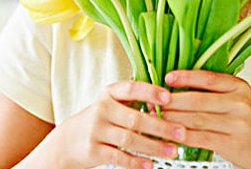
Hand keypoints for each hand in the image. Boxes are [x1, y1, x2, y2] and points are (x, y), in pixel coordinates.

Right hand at [44, 80, 186, 168]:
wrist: (69, 140)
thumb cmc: (101, 119)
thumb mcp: (112, 103)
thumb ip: (135, 103)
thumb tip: (168, 106)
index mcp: (110, 93)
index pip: (131, 89)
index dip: (150, 92)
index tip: (169, 98)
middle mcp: (102, 109)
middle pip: (135, 118)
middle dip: (161, 127)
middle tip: (181, 133)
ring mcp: (97, 131)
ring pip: (130, 139)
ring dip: (154, 146)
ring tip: (172, 151)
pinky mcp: (94, 151)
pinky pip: (119, 157)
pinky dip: (136, 162)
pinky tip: (151, 164)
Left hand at [161, 70, 250, 168]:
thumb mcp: (240, 99)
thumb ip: (216, 92)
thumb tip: (178, 87)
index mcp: (239, 87)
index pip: (208, 78)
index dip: (185, 77)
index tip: (166, 77)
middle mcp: (239, 103)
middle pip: (197, 100)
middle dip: (171, 102)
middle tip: (154, 101)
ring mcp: (237, 124)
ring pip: (196, 120)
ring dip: (172, 119)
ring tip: (156, 118)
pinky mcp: (232, 144)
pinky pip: (201, 138)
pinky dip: (182, 137)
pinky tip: (170, 135)